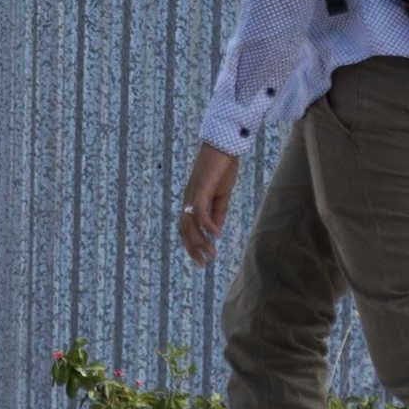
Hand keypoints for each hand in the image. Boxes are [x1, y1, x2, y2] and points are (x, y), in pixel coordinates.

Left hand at [177, 145, 240, 266]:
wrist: (225, 144)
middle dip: (191, 249)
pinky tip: (216, 234)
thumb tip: (216, 232)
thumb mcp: (222, 194)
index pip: (185, 227)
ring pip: (190, 223)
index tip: (200, 260)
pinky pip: (200, 211)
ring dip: (200, 241)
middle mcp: (189, 198)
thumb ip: (218, 212)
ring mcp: (193, 193)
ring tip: (211, 254)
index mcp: (192, 200)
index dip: (190, 244)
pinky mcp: (201, 188)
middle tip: (201, 265)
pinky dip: (207, 225)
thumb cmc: (223, 167)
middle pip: (184, 229)